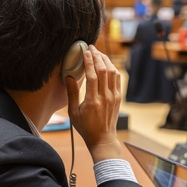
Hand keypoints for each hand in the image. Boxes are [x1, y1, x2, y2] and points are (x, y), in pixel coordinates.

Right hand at [66, 45, 121, 162]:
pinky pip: (117, 78)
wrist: (103, 138)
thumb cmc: (85, 127)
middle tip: (91, 47)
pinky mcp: (118, 97)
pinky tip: (106, 63)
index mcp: (93, 101)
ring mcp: (113, 97)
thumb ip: (72, 93)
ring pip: (112, 72)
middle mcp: (105, 97)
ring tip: (98, 53)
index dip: (89, 61)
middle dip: (98, 56)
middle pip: (104, 70)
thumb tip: (69, 76)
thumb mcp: (73, 112)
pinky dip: (112, 68)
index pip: (93, 76)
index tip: (85, 52)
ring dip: (106, 60)